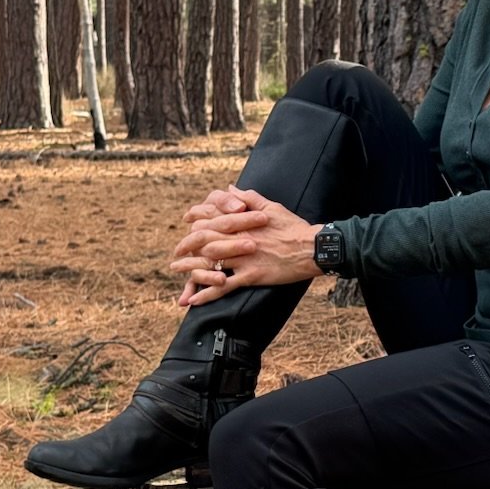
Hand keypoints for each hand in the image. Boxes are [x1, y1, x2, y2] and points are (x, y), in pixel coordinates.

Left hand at [169, 188, 322, 306]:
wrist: (314, 248)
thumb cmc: (294, 227)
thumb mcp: (271, 207)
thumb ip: (249, 197)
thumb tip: (231, 188)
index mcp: (243, 222)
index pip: (211, 219)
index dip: (195, 221)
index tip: (187, 224)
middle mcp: (240, 239)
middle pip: (204, 241)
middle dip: (186, 246)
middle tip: (176, 251)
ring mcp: (244, 258)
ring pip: (209, 263)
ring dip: (190, 269)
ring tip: (177, 271)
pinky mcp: (252, 275)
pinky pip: (225, 286)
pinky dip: (207, 294)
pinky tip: (194, 300)